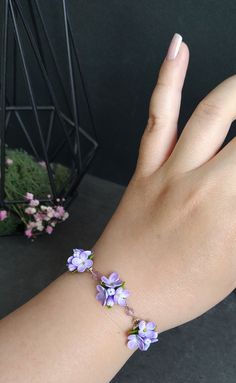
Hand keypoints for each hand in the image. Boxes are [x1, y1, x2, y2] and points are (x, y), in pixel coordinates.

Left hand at [93, 36, 235, 333]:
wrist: (120, 297)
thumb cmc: (180, 291)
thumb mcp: (234, 268)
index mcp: (233, 220)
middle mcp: (208, 189)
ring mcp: (172, 172)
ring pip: (216, 112)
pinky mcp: (145, 166)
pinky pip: (158, 115)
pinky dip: (169, 77)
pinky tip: (180, 48)